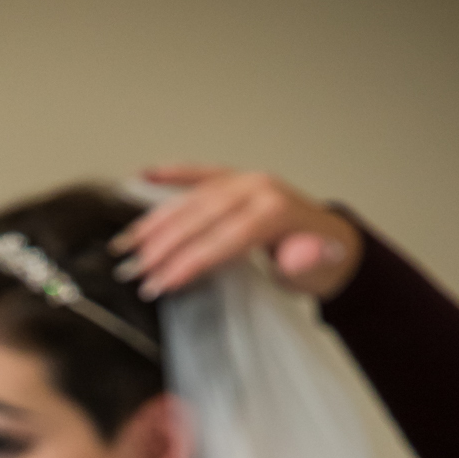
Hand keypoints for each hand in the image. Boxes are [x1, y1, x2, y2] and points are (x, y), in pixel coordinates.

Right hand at [110, 165, 361, 301]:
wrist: (332, 242)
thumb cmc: (321, 261)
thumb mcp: (319, 269)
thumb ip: (306, 261)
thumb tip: (293, 257)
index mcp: (276, 211)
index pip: (223, 238)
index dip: (190, 261)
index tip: (162, 283)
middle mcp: (257, 189)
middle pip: (200, 217)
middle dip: (163, 246)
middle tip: (134, 270)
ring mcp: (244, 181)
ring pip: (192, 198)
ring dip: (155, 221)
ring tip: (126, 245)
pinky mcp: (235, 180)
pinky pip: (198, 174)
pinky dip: (170, 174)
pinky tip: (142, 176)